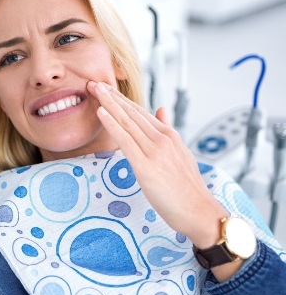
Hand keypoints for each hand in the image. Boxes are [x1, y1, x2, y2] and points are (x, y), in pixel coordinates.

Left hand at [88, 81, 225, 247]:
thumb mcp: (181, 154)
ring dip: (108, 103)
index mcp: (169, 136)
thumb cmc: (188, 188)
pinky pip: (125, 140)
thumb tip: (161, 110)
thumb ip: (168, 131)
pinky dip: (111, 124)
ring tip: (94, 89)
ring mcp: (154, 151)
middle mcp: (162, 139)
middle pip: (132, 112)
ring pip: (127, 121)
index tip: (107, 89)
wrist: (200, 212)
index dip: (122, 99)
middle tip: (94, 82)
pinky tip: (100, 112)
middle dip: (111, 96)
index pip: (141, 112)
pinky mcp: (146, 166)